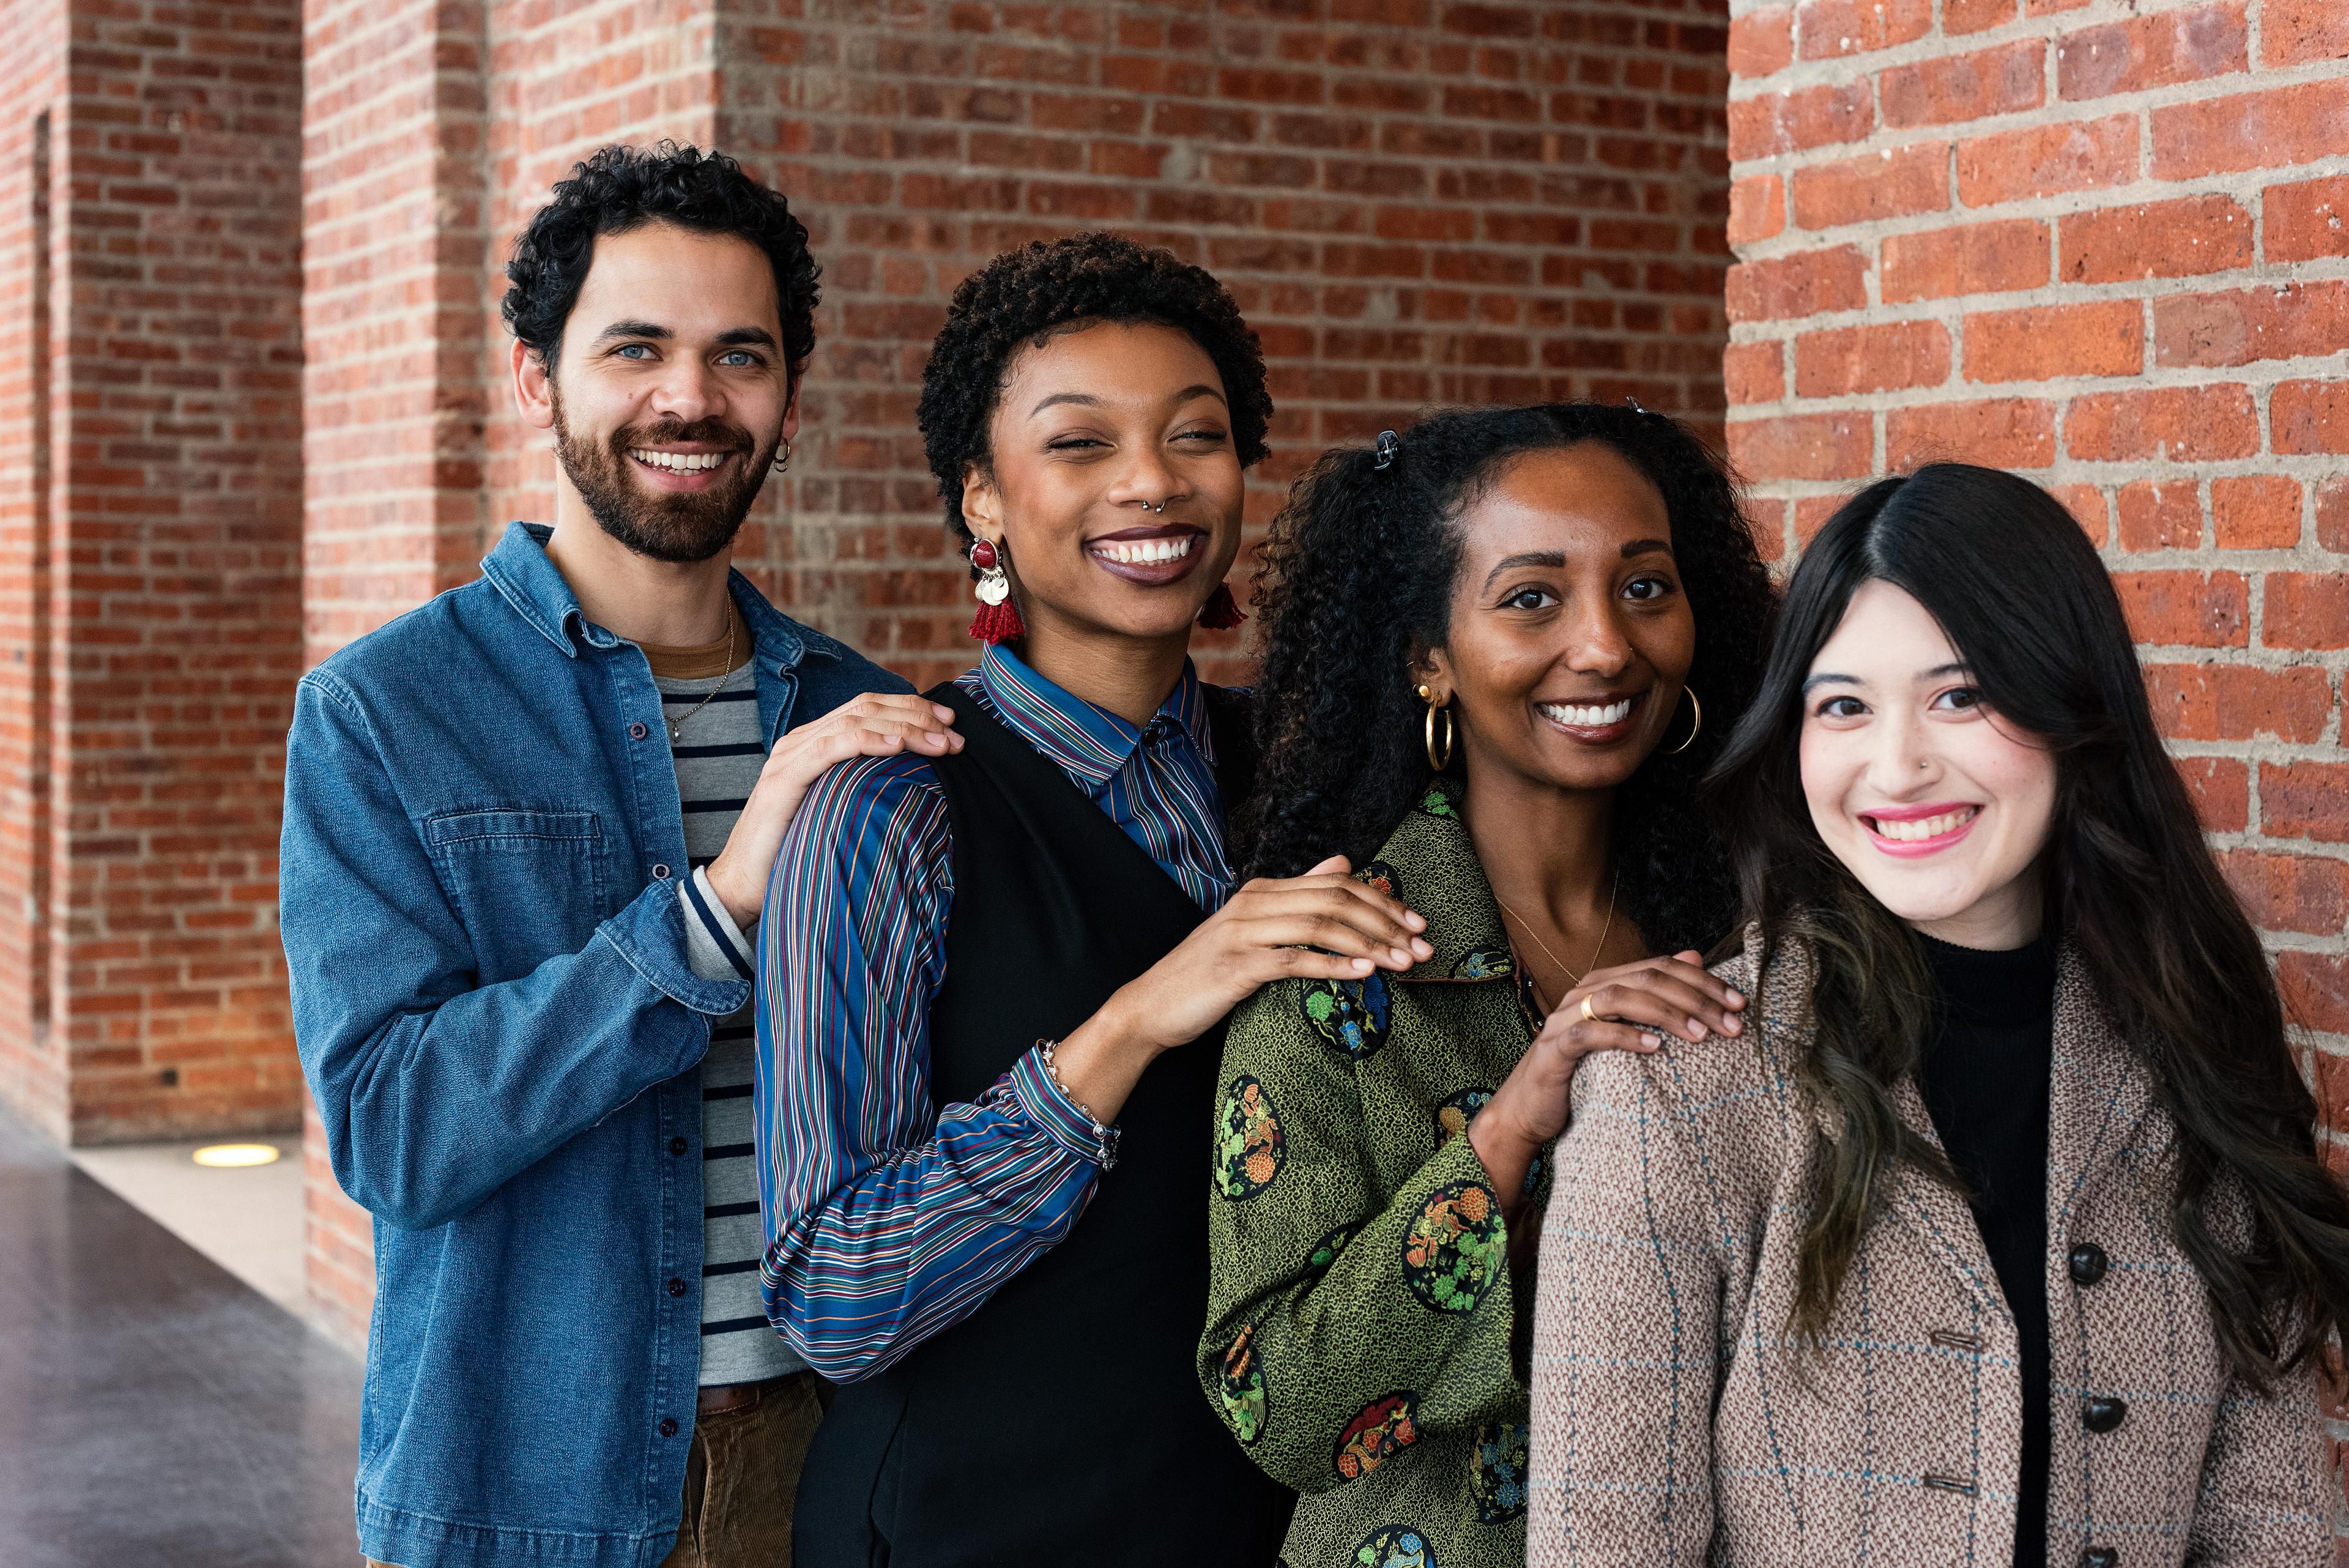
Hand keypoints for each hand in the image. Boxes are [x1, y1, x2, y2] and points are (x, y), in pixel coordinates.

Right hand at [704, 694, 962, 926]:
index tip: (949, 726)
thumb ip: (866, 787)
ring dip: (903, 728)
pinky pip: (830, 747)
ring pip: (855, 722)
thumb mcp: (839, 811)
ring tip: (939, 743)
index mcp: (815, 743)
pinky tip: (897, 746)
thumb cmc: (796, 852)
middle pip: (867, 708)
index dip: (912, 710)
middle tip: (954, 735)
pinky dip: (868, 741)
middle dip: (916, 716)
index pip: (869, 709)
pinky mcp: (784, 778)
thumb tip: (916, 783)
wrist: (744, 884)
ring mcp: (790, 756)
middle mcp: (801, 741)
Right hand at [1046, 856, 1431, 1124]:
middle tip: (1422, 945)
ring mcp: (1243, 933)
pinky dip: (1334, 964)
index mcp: (1261, 891)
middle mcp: (1253, 903)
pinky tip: (1364, 973)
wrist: (1150, 1006)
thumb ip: (1297, 895)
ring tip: (1403, 962)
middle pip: (1334, 899)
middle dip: (1386, 921)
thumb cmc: (1206, 973)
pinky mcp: (1237, 966)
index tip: (1416, 923)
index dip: (1381, 900)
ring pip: (1320, 926)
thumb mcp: (1253, 927)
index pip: (1335, 883)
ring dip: (1370, 944)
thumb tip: (1342, 861)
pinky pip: (1295, 960)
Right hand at [1469, 952, 1745, 1204]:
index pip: (1660, 967)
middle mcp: (1585, 992)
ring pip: (1621, 997)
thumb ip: (1656, 997)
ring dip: (1666, 1013)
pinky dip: (1624, 1036)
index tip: (1739, 1004)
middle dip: (1695, 998)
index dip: (1703, 981)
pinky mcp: (1555, 1047)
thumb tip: (1695, 956)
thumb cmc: (1583, 1072)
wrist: (1529, 1110)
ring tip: (1702, 1035)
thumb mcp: (1626, 1033)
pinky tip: (1654, 1047)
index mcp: (1605, 982)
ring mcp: (1567, 1017)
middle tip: (1732, 1024)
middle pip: (1646, 978)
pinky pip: (1591, 1034)